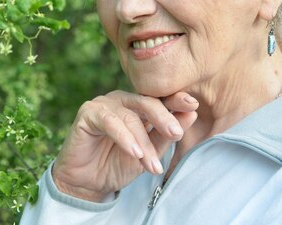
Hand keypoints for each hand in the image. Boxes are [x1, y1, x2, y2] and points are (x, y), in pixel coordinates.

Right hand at [51, 90, 198, 201]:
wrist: (87, 183)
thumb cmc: (117, 164)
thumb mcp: (148, 153)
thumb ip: (165, 135)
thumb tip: (191, 113)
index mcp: (138, 106)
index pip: (159, 99)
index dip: (176, 100)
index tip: (193, 104)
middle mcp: (122, 100)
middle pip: (147, 103)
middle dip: (163, 118)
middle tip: (176, 134)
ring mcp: (104, 104)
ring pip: (130, 117)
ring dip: (143, 143)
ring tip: (152, 165)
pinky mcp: (88, 112)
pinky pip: (109, 122)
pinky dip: (124, 138)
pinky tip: (134, 153)